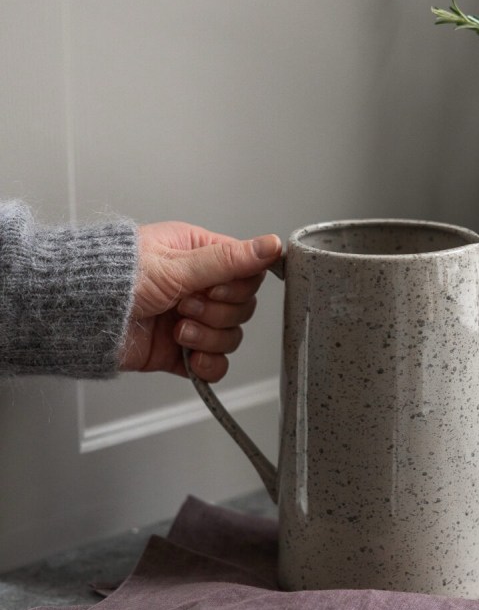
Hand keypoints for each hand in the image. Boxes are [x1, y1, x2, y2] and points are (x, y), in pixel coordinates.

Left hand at [121, 221, 280, 381]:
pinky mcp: (178, 351)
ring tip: (177, 329)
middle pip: (242, 307)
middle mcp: (196, 286)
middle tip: (185, 306)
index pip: (247, 273)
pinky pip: (214, 364)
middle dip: (217, 313)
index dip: (236, 287)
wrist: (77, 315)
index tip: (211, 288)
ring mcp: (189, 320)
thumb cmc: (112, 277)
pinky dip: (206, 364)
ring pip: (230, 336)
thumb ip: (228, 260)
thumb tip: (270, 245)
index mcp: (198, 254)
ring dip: (208, 337)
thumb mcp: (177, 265)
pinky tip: (189, 355)